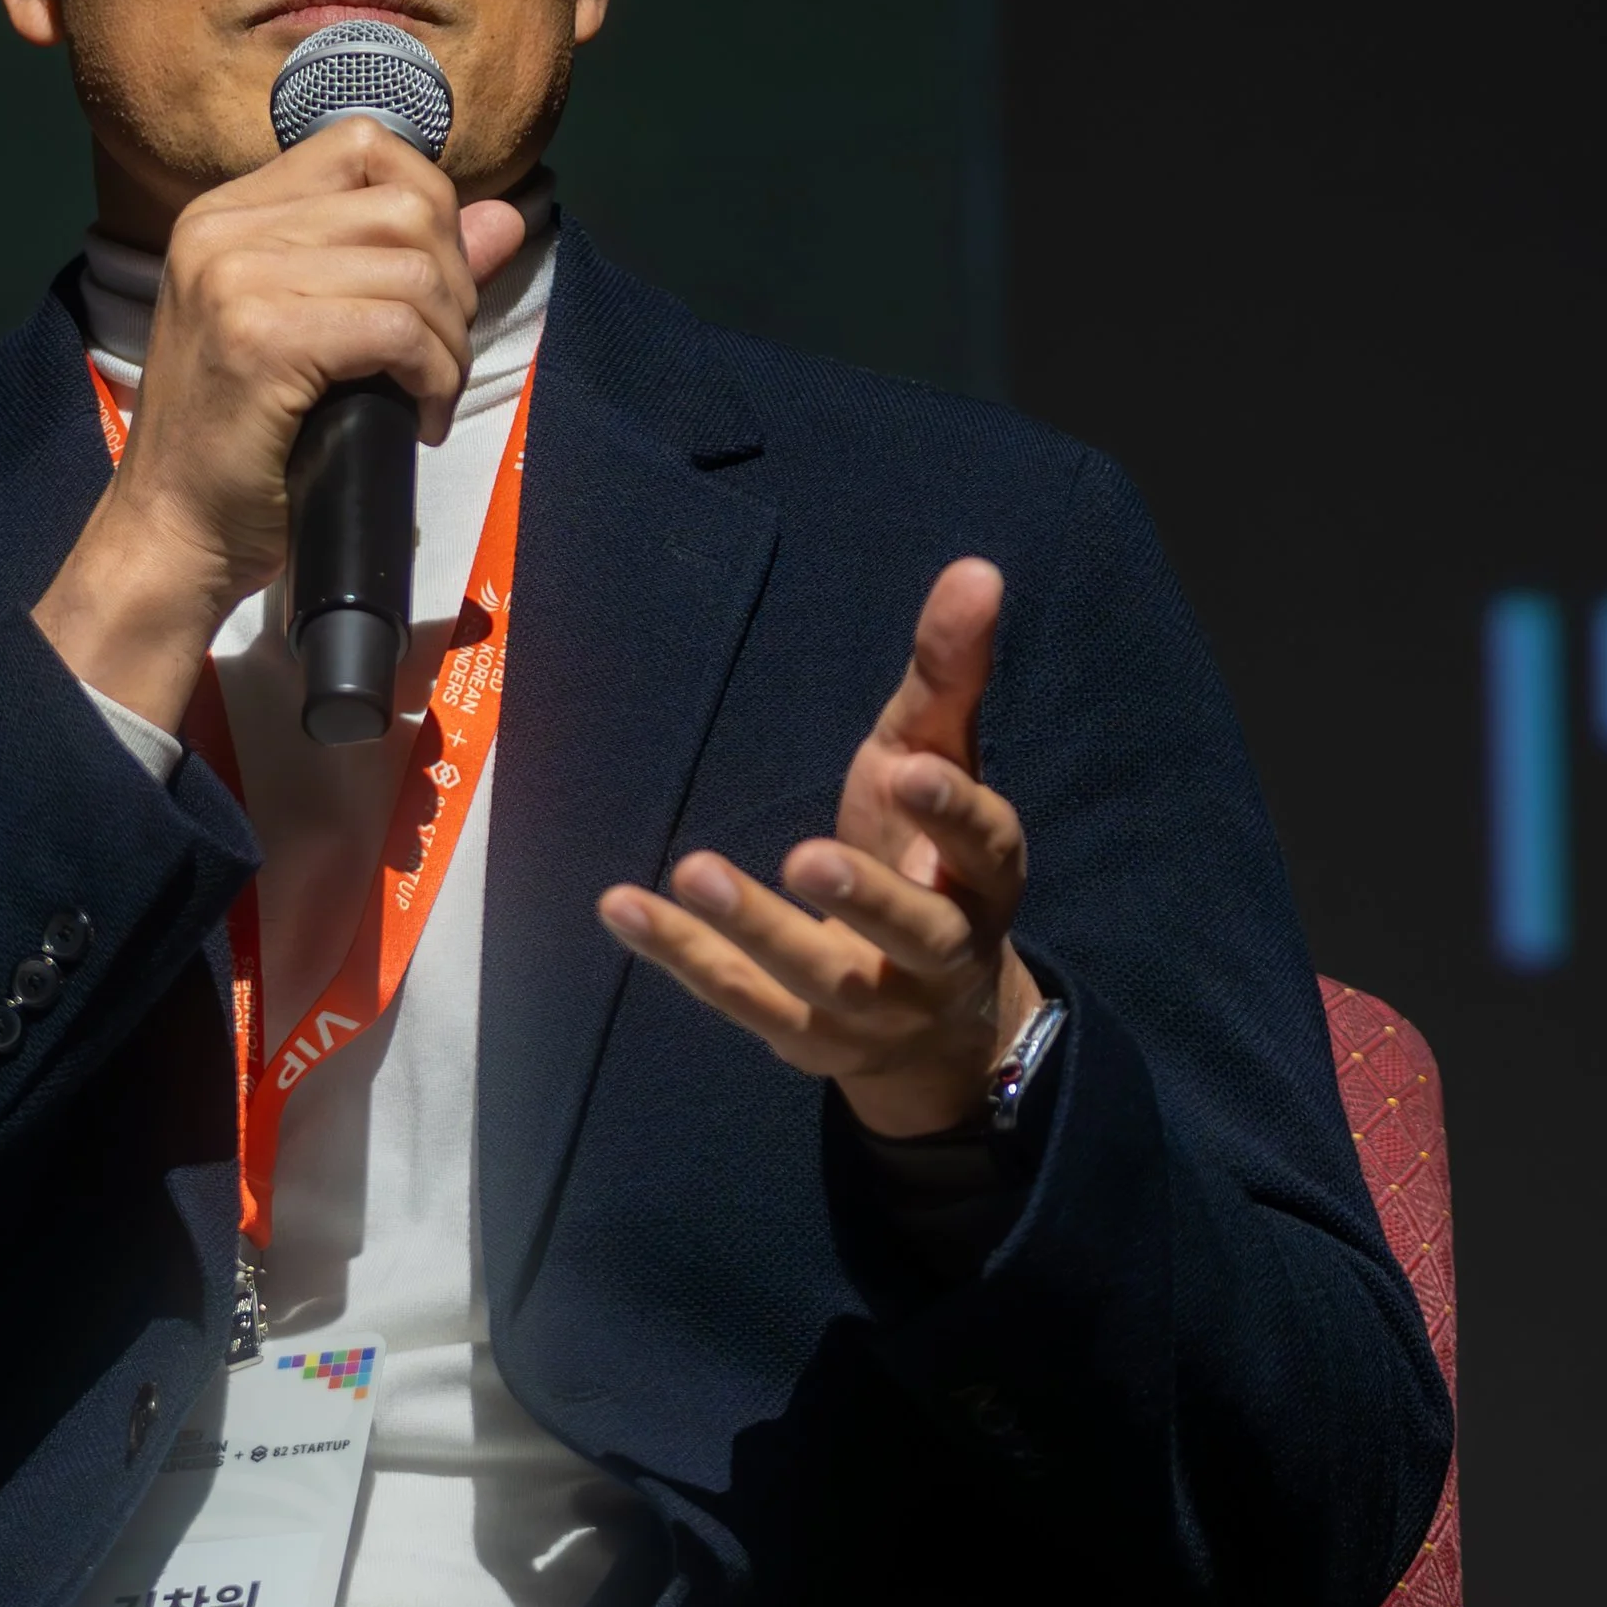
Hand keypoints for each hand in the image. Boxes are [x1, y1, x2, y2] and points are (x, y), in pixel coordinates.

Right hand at [34, 124, 526, 729]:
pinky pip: (397, 329)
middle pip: (405, 204)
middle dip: (453, 285)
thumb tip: (505, 216)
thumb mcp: (320, 332)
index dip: (429, 210)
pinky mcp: (259, 340)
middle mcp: (223, 228)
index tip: (428, 292)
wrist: (173, 532)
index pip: (366, 146)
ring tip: (426, 394)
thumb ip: (403, 265)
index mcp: (227, 212)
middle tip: (435, 359)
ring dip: (448, 342)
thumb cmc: (245, 443)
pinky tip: (418, 418)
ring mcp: (234, 279)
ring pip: (413, 267)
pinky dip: (433, 376)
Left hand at [596, 557, 1042, 1137]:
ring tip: (694, 870)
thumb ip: (949, 676)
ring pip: (820, 976)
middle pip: (915, 931)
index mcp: (985, 879)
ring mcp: (874, 1007)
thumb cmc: (925, 856)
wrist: (935, 1023)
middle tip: (805, 855)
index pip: (984, 847)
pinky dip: (681, 955)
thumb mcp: (935, 760)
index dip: (953, 812)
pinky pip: (741, 1000)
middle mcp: (942, 952)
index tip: (909, 768)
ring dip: (755, 929)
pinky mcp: (805, 1036)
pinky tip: (621, 906)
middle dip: (865, 896)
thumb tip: (976, 570)